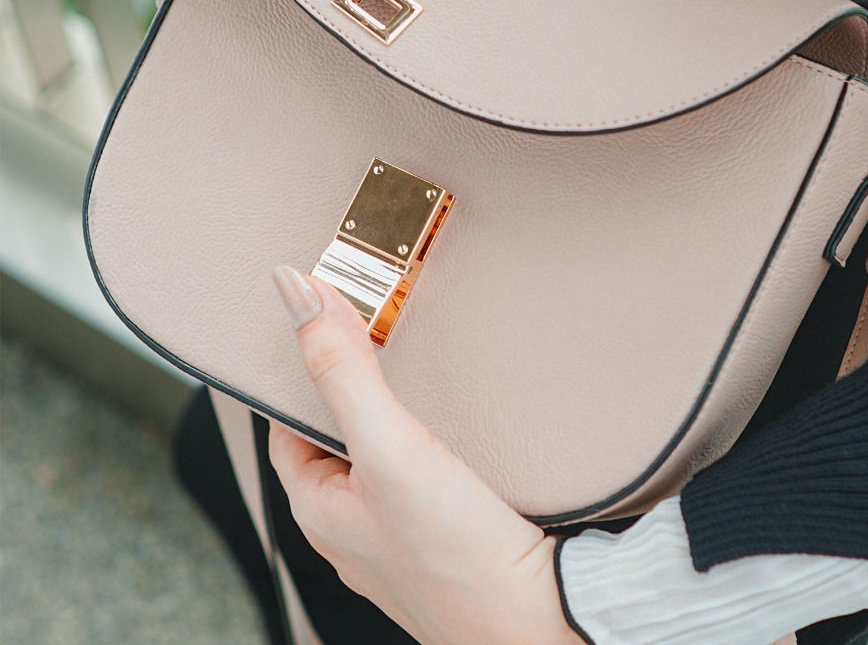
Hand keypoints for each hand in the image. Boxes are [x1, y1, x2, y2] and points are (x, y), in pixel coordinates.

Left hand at [268, 266, 584, 644]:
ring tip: (416, 371)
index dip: (300, 371)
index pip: (286, 423)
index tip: (322, 323)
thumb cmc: (455, 558)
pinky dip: (430, 441)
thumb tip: (296, 295)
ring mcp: (400, 534)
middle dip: (353, 386)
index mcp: (318, 510)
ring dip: (395, 412)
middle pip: (337, 435)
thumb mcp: (387, 447)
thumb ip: (343, 372)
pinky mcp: (446, 536)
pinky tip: (458, 427)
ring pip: (382, 455)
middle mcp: (352, 526)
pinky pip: (422, 475)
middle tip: (375, 334)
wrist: (540, 622)